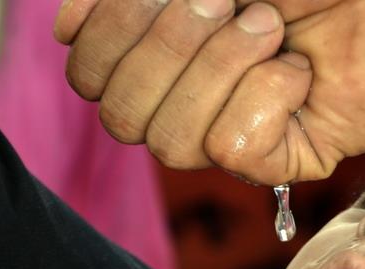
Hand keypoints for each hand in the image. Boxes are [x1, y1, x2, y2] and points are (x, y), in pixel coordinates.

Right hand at [54, 0, 364, 183]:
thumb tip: (64, 28)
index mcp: (167, 48)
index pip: (89, 72)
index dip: (106, 33)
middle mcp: (194, 96)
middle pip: (120, 115)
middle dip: (165, 46)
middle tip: (227, 0)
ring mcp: (239, 130)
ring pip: (170, 142)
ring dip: (217, 68)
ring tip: (272, 29)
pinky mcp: (287, 157)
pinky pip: (234, 150)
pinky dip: (264, 97)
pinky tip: (300, 73)